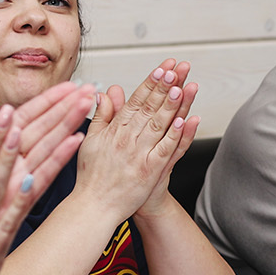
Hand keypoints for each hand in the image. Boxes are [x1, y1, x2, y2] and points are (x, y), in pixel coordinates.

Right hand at [72, 61, 195, 222]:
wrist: (94, 206)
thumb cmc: (91, 176)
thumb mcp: (91, 140)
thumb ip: (101, 115)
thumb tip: (104, 93)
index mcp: (115, 130)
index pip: (136, 100)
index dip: (150, 82)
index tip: (162, 68)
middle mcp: (128, 139)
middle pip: (150, 107)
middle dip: (165, 86)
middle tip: (177, 69)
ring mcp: (140, 154)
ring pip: (159, 124)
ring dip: (172, 104)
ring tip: (183, 86)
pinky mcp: (150, 170)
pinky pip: (166, 149)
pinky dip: (175, 135)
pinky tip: (185, 121)